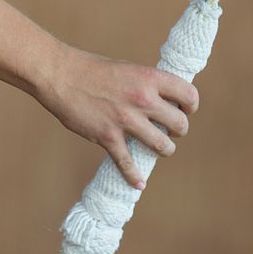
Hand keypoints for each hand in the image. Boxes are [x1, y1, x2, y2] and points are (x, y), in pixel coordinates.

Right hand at [36, 47, 198, 188]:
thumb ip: (148, 84)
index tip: (186, 110)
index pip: (188, 96)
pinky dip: (134, 177)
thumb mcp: (129, 69)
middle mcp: (142, 99)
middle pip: (180, 124)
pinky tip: (139, 184)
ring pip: (162, 146)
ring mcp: (126, 120)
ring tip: (161, 148)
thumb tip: (166, 99)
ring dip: (165, 150)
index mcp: (150, 78)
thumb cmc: (94, 70)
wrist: (61, 76)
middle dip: (179, 130)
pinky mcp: (108, 137)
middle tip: (172, 130)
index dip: (191, 106)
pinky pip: (127, 163)